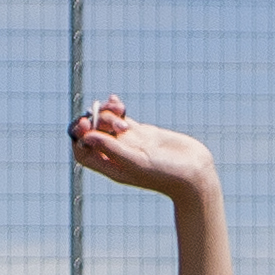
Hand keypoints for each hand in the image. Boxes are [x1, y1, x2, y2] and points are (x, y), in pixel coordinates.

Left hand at [68, 98, 217, 200]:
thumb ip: (112, 149)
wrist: (195, 173)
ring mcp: (130, 143)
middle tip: (115, 121)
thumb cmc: (166, 175)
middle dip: (98, 121)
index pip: (83, 152)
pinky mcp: (143, 134)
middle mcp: (117, 155)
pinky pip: (122, 118)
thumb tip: (86, 136)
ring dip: (109, 113)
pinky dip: (115, 108)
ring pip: (106, 123)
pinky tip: (115, 99)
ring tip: (122, 112)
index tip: (86, 124)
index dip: (79, 136)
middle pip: (93, 133)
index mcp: (111, 167)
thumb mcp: (137, 162)